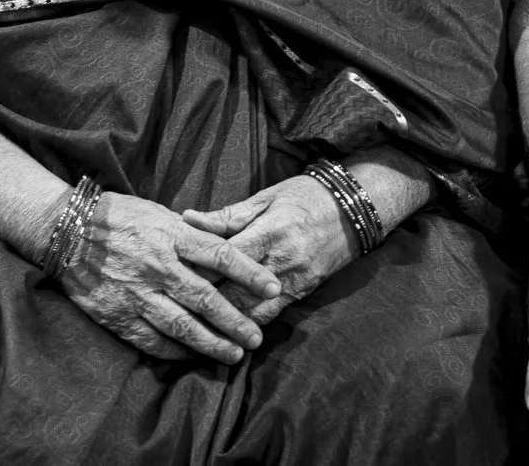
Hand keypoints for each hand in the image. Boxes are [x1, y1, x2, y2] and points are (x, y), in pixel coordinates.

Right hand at [55, 190, 283, 363]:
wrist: (66, 231)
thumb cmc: (118, 216)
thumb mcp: (158, 213)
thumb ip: (189, 232)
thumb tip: (224, 243)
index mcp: (173, 236)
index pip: (222, 255)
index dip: (250, 273)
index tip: (273, 287)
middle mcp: (160, 266)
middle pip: (207, 299)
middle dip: (236, 321)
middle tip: (258, 336)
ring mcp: (139, 294)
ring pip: (183, 327)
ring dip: (212, 343)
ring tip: (234, 354)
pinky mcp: (119, 315)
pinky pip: (153, 341)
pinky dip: (175, 352)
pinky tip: (192, 356)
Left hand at [181, 173, 355, 325]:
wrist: (355, 208)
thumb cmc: (306, 195)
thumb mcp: (267, 197)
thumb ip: (228, 215)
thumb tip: (188, 219)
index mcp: (271, 232)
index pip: (227, 260)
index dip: (199, 271)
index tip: (172, 277)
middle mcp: (283, 261)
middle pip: (236, 293)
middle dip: (206, 304)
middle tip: (175, 311)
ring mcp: (295, 281)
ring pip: (253, 313)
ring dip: (226, 323)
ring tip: (196, 332)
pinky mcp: (303, 293)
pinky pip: (271, 316)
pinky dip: (248, 324)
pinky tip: (228, 333)